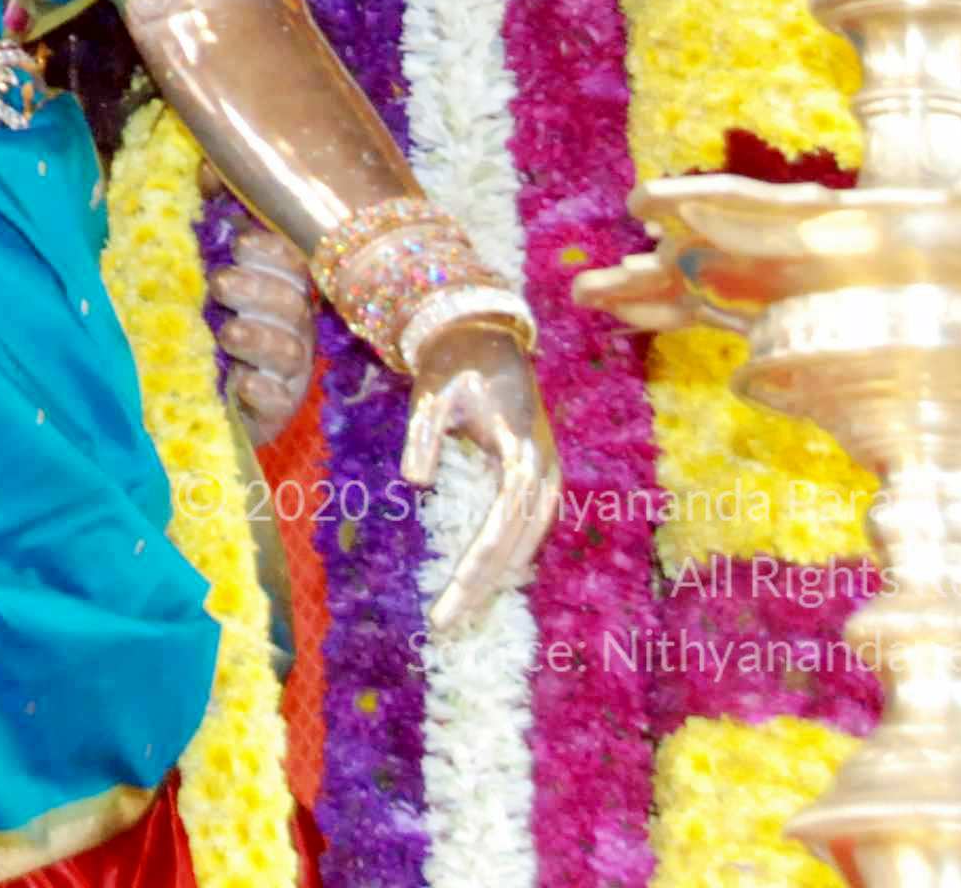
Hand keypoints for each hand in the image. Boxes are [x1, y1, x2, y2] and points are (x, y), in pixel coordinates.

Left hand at [213, 227, 315, 437]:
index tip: (241, 241)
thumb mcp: (201, 264)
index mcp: (277, 286)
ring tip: (228, 331)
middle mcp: (291, 326)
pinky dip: (264, 391)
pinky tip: (243, 383)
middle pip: (293, 302)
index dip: (273, 248)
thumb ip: (208, 216)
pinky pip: (279, 400)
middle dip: (259, 288)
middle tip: (220, 282)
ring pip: (290, 350)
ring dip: (260, 337)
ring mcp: (287, 371)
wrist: (197, 395)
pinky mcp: (276, 410)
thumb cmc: (205, 318)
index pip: (292, 260)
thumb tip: (206, 169)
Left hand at [401, 317, 557, 640]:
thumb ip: (423, 434)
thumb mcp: (432, 393)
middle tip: (443, 624)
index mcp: (522, 458)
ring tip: (459, 611)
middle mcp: (542, 473)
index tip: (444, 607)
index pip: (500, 531)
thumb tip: (414, 481)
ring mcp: (545, 475)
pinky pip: (526, 527)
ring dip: (496, 577)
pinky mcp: (537, 474)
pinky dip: (505, 556)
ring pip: (527, 542)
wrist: (484, 336)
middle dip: (481, 587)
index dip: (474, 573)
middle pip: (516, 547)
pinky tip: (481, 578)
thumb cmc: (454, 365)